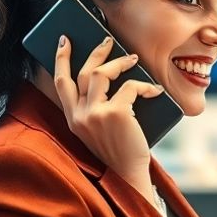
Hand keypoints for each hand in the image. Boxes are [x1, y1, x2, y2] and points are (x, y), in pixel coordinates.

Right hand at [53, 35, 164, 197]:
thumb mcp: (98, 129)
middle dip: (95, 51)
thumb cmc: (119, 150)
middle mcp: (79, 115)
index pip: (60, 82)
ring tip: (132, 59)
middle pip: (82, 72)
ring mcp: (95, 114)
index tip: (65, 40)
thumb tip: (108, 73)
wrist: (128, 175)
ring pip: (102, 73)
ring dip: (119, 62)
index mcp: (72, 118)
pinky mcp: (116, 114)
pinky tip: (155, 90)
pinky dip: (145, 86)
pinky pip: (130, 87)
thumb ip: (95, 107)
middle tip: (108, 40)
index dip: (61, 59)